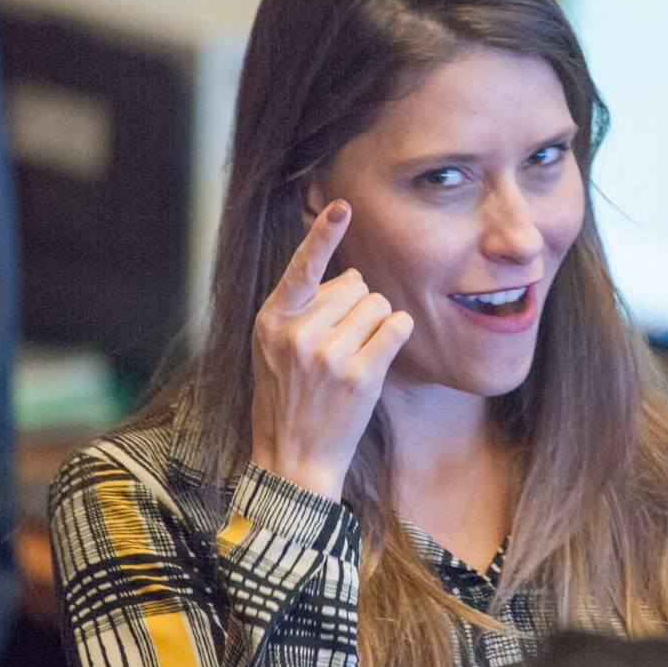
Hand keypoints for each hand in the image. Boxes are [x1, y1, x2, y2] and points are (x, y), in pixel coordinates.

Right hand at [249, 200, 412, 500]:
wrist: (292, 459)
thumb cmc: (286, 400)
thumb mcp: (272, 349)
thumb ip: (300, 309)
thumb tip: (350, 274)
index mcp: (271, 321)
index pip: (300, 268)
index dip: (323, 236)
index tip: (341, 208)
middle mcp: (297, 334)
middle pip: (354, 284)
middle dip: (357, 305)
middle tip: (342, 341)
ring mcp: (328, 356)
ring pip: (378, 304)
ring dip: (376, 323)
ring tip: (355, 354)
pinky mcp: (360, 376)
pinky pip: (396, 327)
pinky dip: (396, 333)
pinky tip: (380, 352)